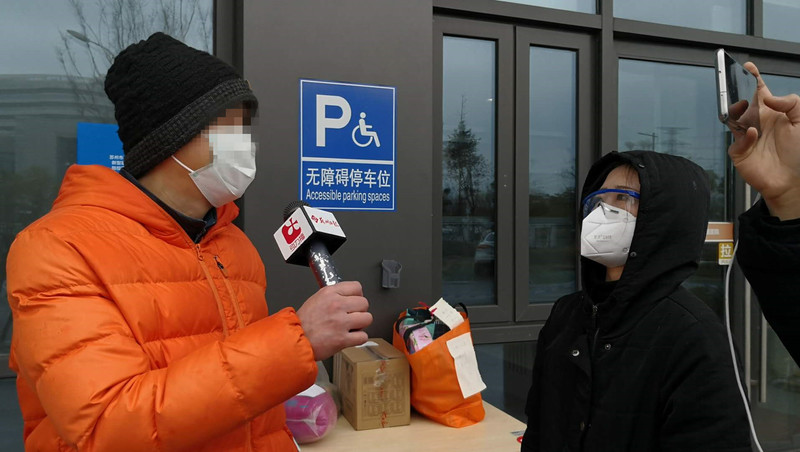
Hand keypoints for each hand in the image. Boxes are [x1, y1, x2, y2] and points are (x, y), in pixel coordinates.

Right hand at [296, 281, 371, 360]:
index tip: (355, 301)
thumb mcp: (316, 299)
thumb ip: (334, 296)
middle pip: (364, 303)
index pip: (356, 287)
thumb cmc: (302, 323)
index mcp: (329, 293)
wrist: (293, 340)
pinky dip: (359, 338)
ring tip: (351, 327)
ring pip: (367, 318)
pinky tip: (350, 337)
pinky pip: (363, 336)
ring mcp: (340, 322)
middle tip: (352, 316)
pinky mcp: (342, 339)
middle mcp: (336, 305)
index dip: (357, 295)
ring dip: (361, 324)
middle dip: (360, 310)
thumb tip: (349, 296)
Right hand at [728, 62, 799, 219]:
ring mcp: (747, 138)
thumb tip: (768, 97)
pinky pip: (737, 142)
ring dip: (736, 113)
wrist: (795, 182)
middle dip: (738, 94)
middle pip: (742, 103)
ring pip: (734, 120)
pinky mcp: (740, 153)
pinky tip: (753, 135)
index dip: (753, 79)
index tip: (749, 67)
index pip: (760, 92)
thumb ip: (792, 103)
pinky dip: (743, 137)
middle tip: (740, 90)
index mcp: (773, 114)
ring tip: (743, 109)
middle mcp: (758, 123)